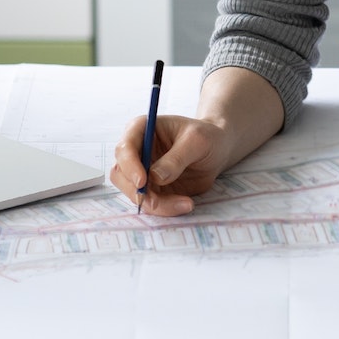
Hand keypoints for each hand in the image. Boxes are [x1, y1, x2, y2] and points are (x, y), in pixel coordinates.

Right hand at [110, 113, 228, 216]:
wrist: (217, 150)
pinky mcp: (152, 188)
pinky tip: (186, 204)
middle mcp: (136, 151)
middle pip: (121, 175)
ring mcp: (142, 171)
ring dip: (156, 204)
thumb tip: (155, 177)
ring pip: (134, 193)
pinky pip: (151, 203)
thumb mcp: (196, 141)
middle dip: (138, 191)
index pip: (124, 148)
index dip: (130, 166)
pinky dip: (166, 208)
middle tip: (158, 202)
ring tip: (185, 203)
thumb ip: (176, 158)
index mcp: (141, 129)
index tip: (143, 181)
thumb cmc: (206, 136)